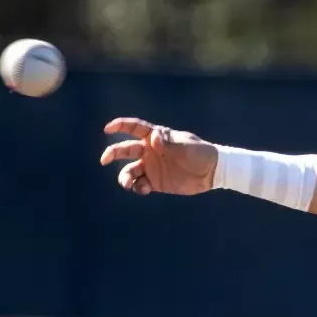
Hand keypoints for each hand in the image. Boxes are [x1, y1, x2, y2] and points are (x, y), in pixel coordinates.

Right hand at [98, 118, 217, 196]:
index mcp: (157, 137)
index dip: (120, 126)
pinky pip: (139, 185)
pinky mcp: (156, 182)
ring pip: (129, 171)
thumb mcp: (186, 147)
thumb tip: (153, 137)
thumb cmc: (201, 153)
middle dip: (112, 153)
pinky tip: (144, 189)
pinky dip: (137, 188)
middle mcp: (150, 151)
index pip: (135, 128)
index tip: (107, 129)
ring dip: (124, 177)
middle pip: (125, 150)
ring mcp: (152, 167)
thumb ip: (168, 143)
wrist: (213, 172)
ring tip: (128, 184)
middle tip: (104, 160)